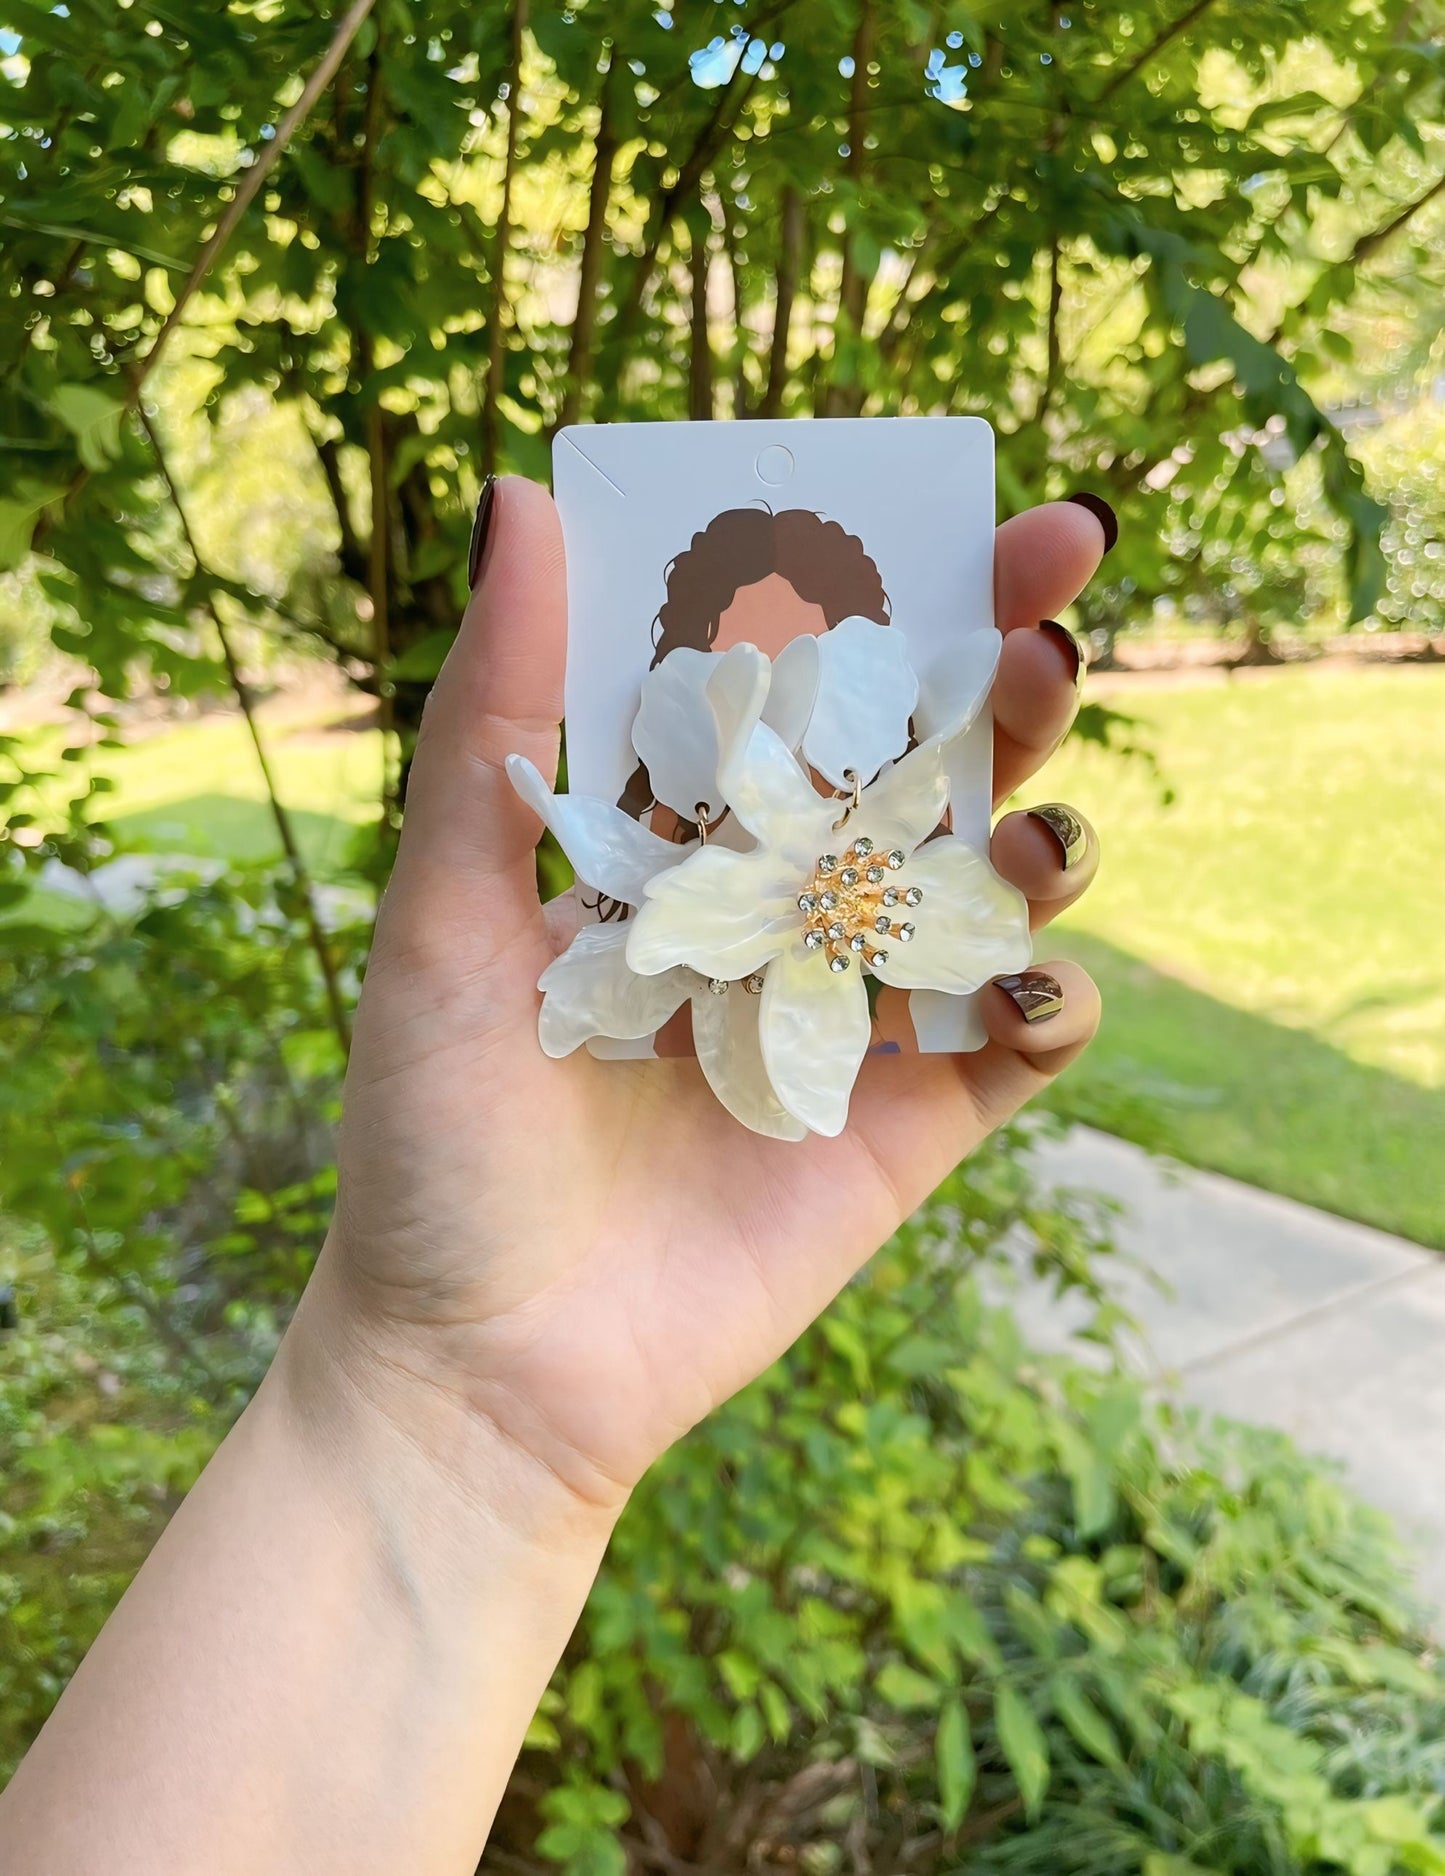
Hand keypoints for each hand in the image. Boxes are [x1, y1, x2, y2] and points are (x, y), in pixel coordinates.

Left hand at [307, 479, 1104, 1525]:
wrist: (482, 1367)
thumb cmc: (436, 1137)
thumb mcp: (445, 913)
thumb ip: (497, 720)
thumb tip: (522, 497)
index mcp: (679, 834)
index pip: (803, 677)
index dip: (886, 585)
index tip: (964, 509)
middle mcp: (780, 903)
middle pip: (922, 760)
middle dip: (1003, 671)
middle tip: (1049, 600)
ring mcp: (854, 1010)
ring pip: (992, 881)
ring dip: (1042, 821)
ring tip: (1031, 808)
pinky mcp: (908, 1123)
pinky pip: (1021, 1037)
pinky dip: (1052, 993)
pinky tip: (1024, 974)